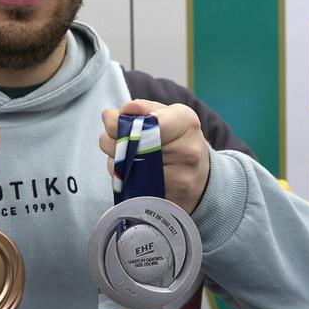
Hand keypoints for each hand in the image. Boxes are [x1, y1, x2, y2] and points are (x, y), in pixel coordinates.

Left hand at [99, 100, 209, 214]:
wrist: (200, 178)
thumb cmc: (179, 140)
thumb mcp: (170, 116)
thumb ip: (144, 109)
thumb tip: (116, 113)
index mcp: (187, 124)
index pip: (146, 122)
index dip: (120, 123)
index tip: (110, 120)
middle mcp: (187, 152)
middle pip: (132, 146)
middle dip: (110, 140)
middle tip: (108, 136)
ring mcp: (179, 180)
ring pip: (126, 168)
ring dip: (114, 160)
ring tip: (122, 155)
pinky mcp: (166, 200)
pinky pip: (129, 188)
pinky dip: (122, 178)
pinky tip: (131, 172)